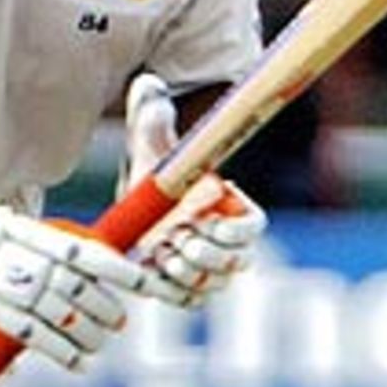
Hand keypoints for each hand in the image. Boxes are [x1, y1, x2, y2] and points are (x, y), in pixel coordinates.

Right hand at [0, 205, 147, 370]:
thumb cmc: (21, 247)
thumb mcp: (47, 236)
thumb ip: (82, 249)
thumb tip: (131, 274)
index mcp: (39, 233)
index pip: (87, 254)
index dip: (120, 272)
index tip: (147, 287)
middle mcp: (21, 255)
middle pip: (73, 288)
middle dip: (104, 309)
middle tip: (119, 322)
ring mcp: (3, 283)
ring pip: (57, 314)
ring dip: (87, 335)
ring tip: (99, 342)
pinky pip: (33, 335)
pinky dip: (61, 352)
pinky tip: (80, 362)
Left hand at [122, 71, 265, 306]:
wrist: (133, 212)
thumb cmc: (153, 178)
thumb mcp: (150, 149)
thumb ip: (152, 120)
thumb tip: (148, 86)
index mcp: (231, 207)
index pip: (252, 227)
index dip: (235, 232)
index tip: (207, 224)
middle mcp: (226, 243)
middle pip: (235, 263)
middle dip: (205, 254)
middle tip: (177, 238)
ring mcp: (208, 270)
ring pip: (214, 284)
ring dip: (188, 271)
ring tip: (163, 251)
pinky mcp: (186, 290)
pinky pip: (189, 300)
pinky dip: (172, 289)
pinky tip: (154, 269)